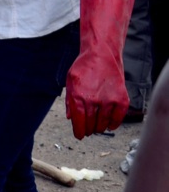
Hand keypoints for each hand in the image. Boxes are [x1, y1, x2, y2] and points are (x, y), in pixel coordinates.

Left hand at [66, 0, 135, 138]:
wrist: (101, 55)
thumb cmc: (84, 67)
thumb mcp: (70, 82)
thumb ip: (69, 101)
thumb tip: (71, 118)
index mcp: (79, 97)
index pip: (79, 123)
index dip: (79, 132)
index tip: (79, 136)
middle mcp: (94, 101)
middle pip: (91, 125)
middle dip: (88, 130)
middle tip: (87, 130)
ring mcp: (109, 100)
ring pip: (104, 124)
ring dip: (99, 128)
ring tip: (96, 126)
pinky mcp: (122, 99)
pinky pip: (118, 118)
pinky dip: (114, 124)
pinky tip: (109, 125)